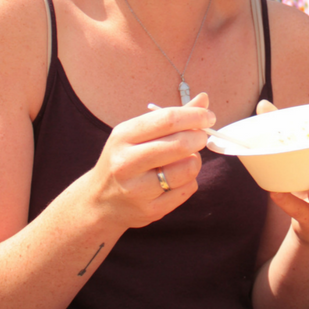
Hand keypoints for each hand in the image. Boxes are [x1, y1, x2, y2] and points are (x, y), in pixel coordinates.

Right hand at [89, 93, 214, 229]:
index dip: (195, 116)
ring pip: (188, 169)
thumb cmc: (125, 159)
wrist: (100, 202)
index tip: (208, 116)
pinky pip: (187, 189)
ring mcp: (138, 189)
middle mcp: (126, 162)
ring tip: (184, 160)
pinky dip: (189, 181)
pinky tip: (175, 180)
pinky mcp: (150, 210)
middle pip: (179, 144)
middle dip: (199, 137)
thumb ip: (171, 118)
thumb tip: (204, 99)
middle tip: (202, 136)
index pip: (167, 119)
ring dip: (195, 161)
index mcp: (123, 136)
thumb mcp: (137, 134)